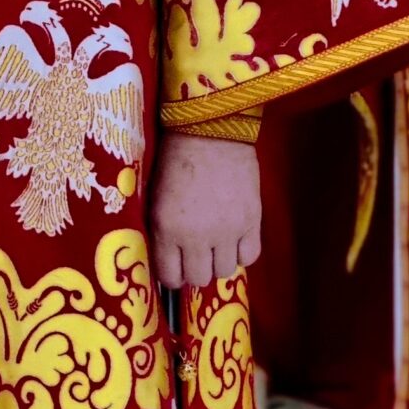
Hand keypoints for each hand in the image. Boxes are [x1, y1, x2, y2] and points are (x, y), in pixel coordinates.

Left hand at [149, 132, 262, 289]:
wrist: (210, 130)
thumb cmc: (175, 159)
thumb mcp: (156, 198)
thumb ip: (162, 231)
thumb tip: (169, 257)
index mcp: (167, 229)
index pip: (170, 277)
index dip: (172, 276)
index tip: (175, 267)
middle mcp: (197, 236)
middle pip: (199, 278)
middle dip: (195, 271)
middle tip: (196, 256)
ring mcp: (228, 230)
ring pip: (225, 272)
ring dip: (219, 262)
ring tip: (216, 246)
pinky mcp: (252, 220)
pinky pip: (250, 256)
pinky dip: (242, 253)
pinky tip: (236, 240)